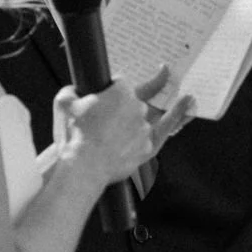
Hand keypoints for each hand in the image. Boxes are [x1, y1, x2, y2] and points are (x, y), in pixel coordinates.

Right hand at [55, 65, 192, 184]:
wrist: (82, 168)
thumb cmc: (73, 136)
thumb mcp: (63, 103)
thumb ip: (71, 92)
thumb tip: (73, 93)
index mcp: (119, 92)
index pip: (122, 83)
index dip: (113, 90)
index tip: (112, 92)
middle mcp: (137, 107)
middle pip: (138, 100)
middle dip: (126, 107)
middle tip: (114, 117)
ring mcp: (144, 128)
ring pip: (153, 116)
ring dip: (160, 110)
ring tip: (182, 100)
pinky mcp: (147, 148)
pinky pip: (165, 132)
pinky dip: (177, 118)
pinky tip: (188, 107)